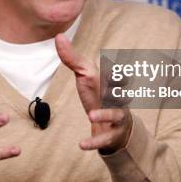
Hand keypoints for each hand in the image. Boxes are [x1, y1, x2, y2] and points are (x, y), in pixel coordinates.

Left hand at [55, 34, 131, 154]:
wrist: (112, 126)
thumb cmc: (98, 96)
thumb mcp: (86, 77)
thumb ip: (72, 58)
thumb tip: (58, 36)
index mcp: (111, 83)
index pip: (115, 76)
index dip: (116, 73)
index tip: (113, 68)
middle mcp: (117, 99)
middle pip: (121, 94)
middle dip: (120, 90)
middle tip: (119, 85)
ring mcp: (117, 117)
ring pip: (116, 116)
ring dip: (105, 115)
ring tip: (91, 115)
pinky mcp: (112, 135)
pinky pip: (104, 139)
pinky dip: (93, 141)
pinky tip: (81, 145)